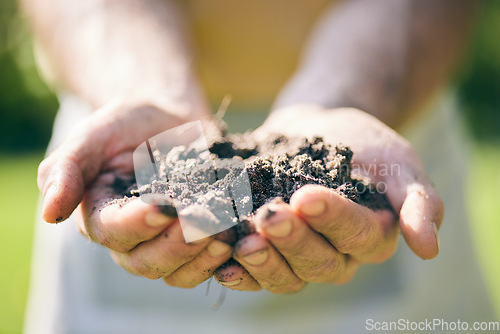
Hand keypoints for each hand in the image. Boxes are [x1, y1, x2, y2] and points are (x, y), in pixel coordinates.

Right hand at [38, 98, 233, 286]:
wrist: (167, 115)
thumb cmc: (126, 123)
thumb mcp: (91, 136)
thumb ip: (66, 169)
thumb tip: (49, 214)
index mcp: (101, 217)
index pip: (113, 232)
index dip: (137, 223)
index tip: (164, 206)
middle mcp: (132, 238)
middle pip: (147, 261)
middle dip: (177, 244)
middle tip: (204, 222)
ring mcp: (166, 241)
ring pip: (177, 270)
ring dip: (201, 256)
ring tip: (224, 234)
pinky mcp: (197, 238)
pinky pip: (205, 262)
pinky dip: (220, 256)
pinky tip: (237, 237)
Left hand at [213, 105, 442, 292]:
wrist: (315, 130)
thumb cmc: (360, 143)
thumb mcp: (397, 162)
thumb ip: (418, 200)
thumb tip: (429, 249)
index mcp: (371, 237)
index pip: (356, 235)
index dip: (331, 219)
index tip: (306, 196)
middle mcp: (336, 255)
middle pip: (318, 263)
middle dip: (292, 241)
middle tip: (269, 216)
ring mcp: (299, 256)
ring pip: (286, 276)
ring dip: (263, 262)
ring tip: (243, 242)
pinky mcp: (269, 250)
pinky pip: (255, 273)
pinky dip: (239, 272)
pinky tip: (222, 263)